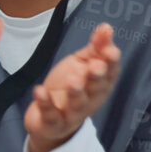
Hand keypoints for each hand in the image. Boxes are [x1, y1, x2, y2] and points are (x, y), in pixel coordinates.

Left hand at [24, 24, 119, 151]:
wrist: (48, 120)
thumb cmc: (69, 86)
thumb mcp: (81, 64)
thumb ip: (95, 47)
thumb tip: (107, 27)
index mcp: (100, 83)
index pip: (110, 72)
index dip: (111, 62)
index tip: (110, 50)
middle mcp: (91, 99)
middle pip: (97, 89)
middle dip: (97, 77)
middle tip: (95, 66)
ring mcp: (72, 113)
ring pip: (78, 104)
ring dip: (76, 92)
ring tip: (73, 79)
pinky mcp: (53, 123)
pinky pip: (50, 115)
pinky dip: (45, 103)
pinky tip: (39, 90)